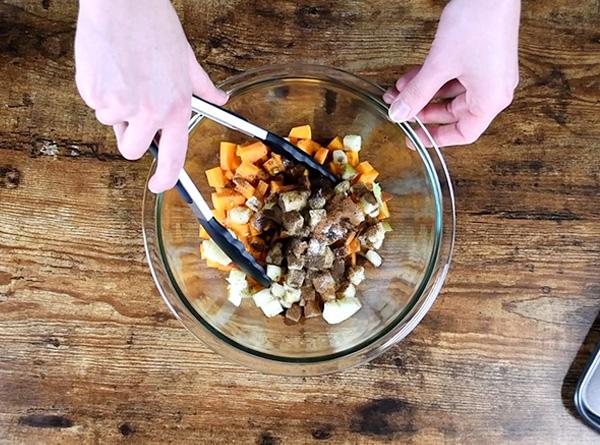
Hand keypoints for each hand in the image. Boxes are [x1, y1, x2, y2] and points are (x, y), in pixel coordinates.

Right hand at [75, 0, 226, 191]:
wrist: (123, 3)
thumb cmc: (155, 27)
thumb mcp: (187, 60)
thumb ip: (202, 87)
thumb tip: (220, 99)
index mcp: (176, 108)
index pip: (173, 156)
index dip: (166, 178)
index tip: (159, 185)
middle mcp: (149, 112)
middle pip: (132, 149)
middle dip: (129, 135)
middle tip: (132, 108)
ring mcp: (120, 105)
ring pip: (110, 123)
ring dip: (114, 107)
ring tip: (124, 74)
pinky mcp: (94, 93)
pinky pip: (94, 103)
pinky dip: (98, 90)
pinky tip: (109, 66)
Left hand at [384, 0, 519, 147]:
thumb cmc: (476, 24)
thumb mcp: (439, 65)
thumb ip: (417, 93)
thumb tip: (399, 114)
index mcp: (491, 99)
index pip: (464, 133)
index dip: (436, 138)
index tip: (414, 138)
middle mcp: (494, 90)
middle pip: (454, 113)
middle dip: (423, 110)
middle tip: (400, 111)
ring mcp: (488, 73)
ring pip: (450, 93)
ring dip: (423, 92)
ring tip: (397, 90)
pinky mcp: (481, 58)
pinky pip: (453, 76)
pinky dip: (432, 77)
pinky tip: (410, 76)